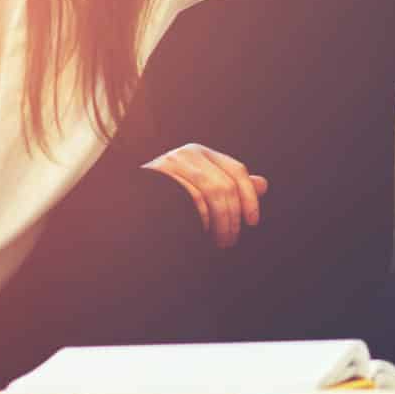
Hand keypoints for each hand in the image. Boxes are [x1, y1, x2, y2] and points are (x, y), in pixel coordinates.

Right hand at [144, 142, 268, 249]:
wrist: (131, 201)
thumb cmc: (170, 196)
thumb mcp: (205, 186)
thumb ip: (232, 185)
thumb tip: (263, 184)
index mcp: (203, 153)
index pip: (237, 171)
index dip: (250, 197)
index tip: (252, 222)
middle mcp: (189, 153)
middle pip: (226, 186)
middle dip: (233, 216)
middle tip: (231, 239)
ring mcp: (173, 164)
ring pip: (210, 195)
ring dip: (220, 222)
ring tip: (221, 241)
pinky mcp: (159, 178)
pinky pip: (190, 201)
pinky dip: (201, 220)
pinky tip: (202, 233)